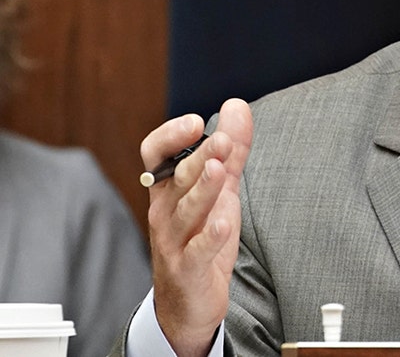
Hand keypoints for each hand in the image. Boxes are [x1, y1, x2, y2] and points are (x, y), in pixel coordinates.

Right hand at [141, 98, 252, 356]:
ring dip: (202, 190)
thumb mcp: (220, 190)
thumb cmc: (201, 237)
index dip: (171, 136)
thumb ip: (231, 150)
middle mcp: (165, 212)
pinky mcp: (188, 268)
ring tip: (218, 169)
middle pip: (178, 178)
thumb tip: (237, 105)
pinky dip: (209, 237)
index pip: (155, 154)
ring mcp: (173, 241)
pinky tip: (224, 223)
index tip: (196, 121)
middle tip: (222, 139)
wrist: (188, 302)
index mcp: (168, 189)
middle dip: (199, 157)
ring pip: (185, 211)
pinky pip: (196, 251)